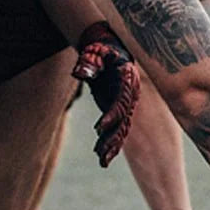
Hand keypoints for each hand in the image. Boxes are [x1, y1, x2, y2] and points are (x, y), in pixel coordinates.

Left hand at [72, 21, 140, 167]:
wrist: (111, 49)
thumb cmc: (102, 48)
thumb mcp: (96, 51)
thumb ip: (89, 62)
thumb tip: (79, 73)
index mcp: (128, 82)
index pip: (120, 103)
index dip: (111, 115)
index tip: (100, 128)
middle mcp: (129, 96)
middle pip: (123, 121)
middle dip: (113, 138)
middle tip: (102, 153)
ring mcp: (125, 104)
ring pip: (121, 129)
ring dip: (111, 145)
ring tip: (102, 161)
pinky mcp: (118, 109)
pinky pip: (116, 128)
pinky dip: (109, 142)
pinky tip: (101, 156)